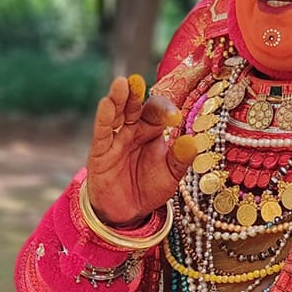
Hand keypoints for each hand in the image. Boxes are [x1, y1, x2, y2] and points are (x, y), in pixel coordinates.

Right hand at [86, 75, 196, 225]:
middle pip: (135, 106)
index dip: (165, 111)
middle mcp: (133, 129)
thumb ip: (180, 159)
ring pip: (116, 113)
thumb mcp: (171, 176)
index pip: (158, 112)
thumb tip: (192, 142)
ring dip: (119, 98)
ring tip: (122, 83)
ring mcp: (116, 138)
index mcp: (153, 131)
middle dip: (136, 93)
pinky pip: (102, 131)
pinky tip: (106, 103)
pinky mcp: (100, 150)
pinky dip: (103, 117)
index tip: (175, 118)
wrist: (127, 211)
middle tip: (138, 81)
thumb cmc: (150, 188)